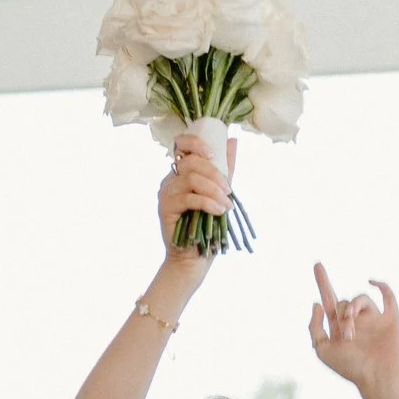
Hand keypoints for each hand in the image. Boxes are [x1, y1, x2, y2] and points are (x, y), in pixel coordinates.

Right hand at [158, 134, 234, 269]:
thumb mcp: (219, 192)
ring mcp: (166, 193)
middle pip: (191, 162)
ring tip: (226, 206)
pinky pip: (188, 198)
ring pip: (191, 179)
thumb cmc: (207, 226)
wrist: (194, 257)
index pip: (182, 143)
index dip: (196, 143)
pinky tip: (218, 211)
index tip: (214, 155)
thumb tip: (232, 141)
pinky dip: (207, 203)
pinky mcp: (165, 208)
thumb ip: (225, 168)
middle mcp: (171, 179)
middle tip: (228, 190)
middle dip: (214, 174)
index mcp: (182, 171)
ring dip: (214, 191)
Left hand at [309, 266, 398, 397]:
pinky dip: (382, 286)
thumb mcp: (322, 350)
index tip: (317, 264)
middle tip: (347, 337)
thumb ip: (314, 328)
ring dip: (353, 310)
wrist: (377, 378)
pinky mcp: (390, 319)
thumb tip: (317, 304)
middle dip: (342, 316)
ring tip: (353, 332)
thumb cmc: (350, 368)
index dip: (323, 282)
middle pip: (344, 303)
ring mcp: (374, 319)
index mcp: (339, 327)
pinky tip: (372, 281)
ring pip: (360, 298)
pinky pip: (388, 296)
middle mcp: (356, 320)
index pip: (329, 299)